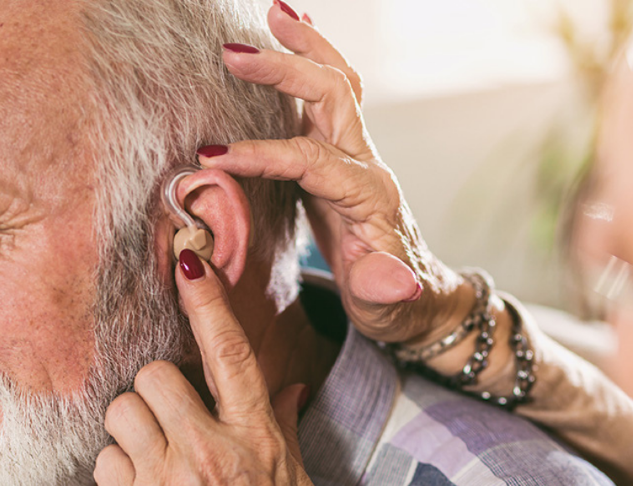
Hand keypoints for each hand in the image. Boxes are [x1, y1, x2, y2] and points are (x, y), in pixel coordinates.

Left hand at [92, 250, 339, 485]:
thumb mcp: (299, 484)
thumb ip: (281, 426)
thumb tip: (284, 386)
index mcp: (260, 438)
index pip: (231, 354)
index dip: (208, 303)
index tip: (190, 263)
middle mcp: (213, 452)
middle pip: (155, 375)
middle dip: (157, 387)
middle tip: (170, 412)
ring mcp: (170, 483)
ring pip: (122, 412)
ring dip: (132, 424)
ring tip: (153, 450)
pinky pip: (103, 461)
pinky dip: (115, 466)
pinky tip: (138, 485)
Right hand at [200, 3, 476, 345]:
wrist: (418, 301)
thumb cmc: (397, 308)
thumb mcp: (389, 309)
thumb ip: (385, 290)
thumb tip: (393, 277)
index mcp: (369, 196)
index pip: (311, 160)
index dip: (262, 155)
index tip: (213, 157)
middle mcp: (365, 165)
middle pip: (331, 96)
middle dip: (285, 70)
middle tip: (233, 54)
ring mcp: (353, 156)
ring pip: (335, 83)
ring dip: (306, 46)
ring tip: (274, 11)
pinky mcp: (339, 159)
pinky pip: (327, 98)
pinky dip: (310, 61)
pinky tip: (290, 36)